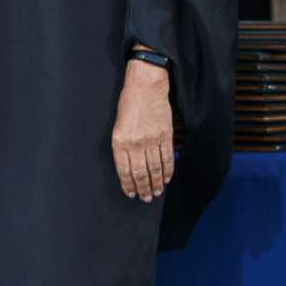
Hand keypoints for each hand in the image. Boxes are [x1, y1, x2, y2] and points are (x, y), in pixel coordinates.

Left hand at [110, 61, 173, 201]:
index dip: (128, 185)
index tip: (131, 194)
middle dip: (143, 189)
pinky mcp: (165, 136)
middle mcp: (136, 143)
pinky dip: (168, 171)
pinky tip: (167, 179)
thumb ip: (122, 146)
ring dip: (156, 183)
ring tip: (156, 193)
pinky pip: (167, 158)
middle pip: (140, 173)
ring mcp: (152, 140)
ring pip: (155, 169)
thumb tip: (128, 166)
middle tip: (145, 198)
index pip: (124, 170)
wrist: (146, 87)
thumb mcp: (117, 125)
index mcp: (120, 141)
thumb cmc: (129, 103)